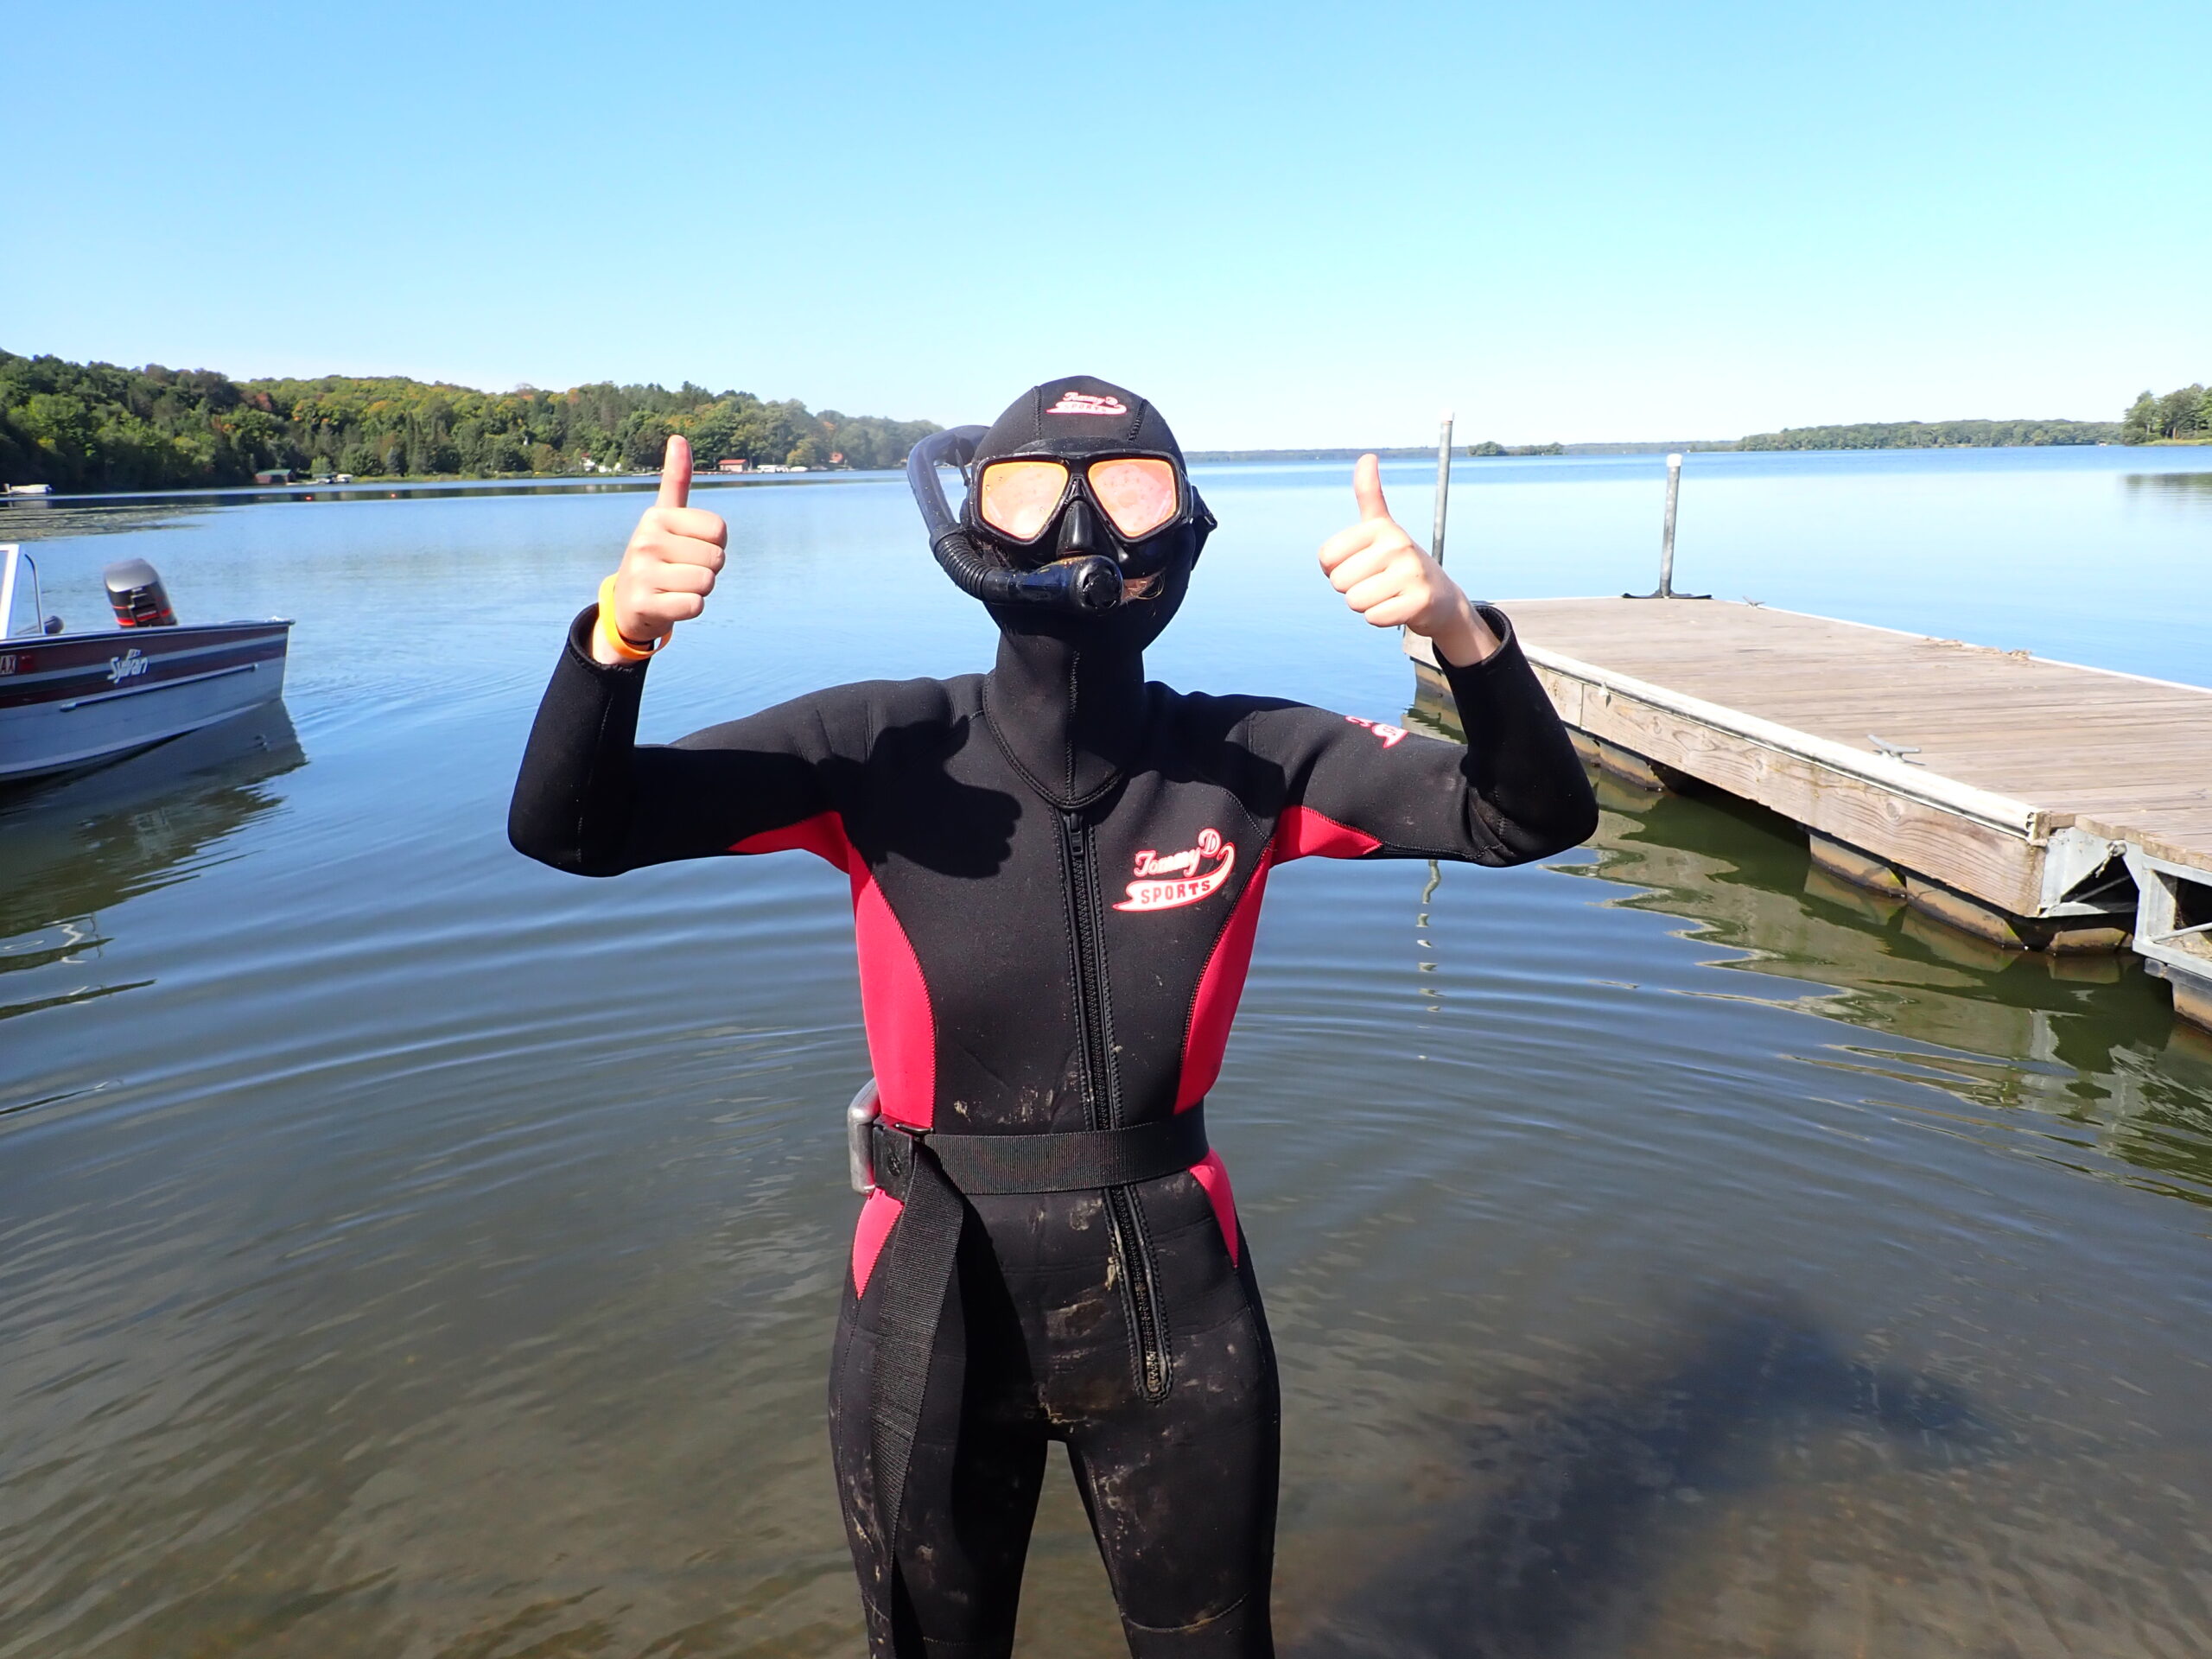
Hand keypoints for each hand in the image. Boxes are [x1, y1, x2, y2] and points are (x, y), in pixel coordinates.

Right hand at [592, 435, 727, 663]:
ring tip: (675, 586)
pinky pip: (695, 606)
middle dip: (707, 569)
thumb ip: (676, 481)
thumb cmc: (658, 557)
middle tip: (681, 571)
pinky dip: (690, 608)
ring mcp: (642, 573)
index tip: (690, 547)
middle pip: (716, 558)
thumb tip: (679, 437)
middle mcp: (645, 540)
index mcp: (656, 517)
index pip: (720, 530)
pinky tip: (670, 604)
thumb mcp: (664, 518)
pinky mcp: (644, 604)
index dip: (715, 544)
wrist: (627, 605)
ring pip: (707, 582)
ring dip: (699, 589)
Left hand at [1316, 454, 1496, 666]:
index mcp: (1381, 526)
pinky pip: (1374, 617)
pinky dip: (1381, 618)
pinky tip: (1398, 607)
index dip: (1335, 569)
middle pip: (1339, 582)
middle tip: (1378, 582)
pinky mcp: (1419, 600)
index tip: (1360, 563)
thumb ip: (1369, 494)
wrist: (1440, 597)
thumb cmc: (1398, 562)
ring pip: (1355, 601)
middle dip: (1353, 588)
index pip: (1326, 557)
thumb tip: (1367, 457)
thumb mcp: (1382, 527)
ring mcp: (1411, 571)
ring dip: (1366, 605)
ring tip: (1388, 593)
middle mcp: (1398, 543)